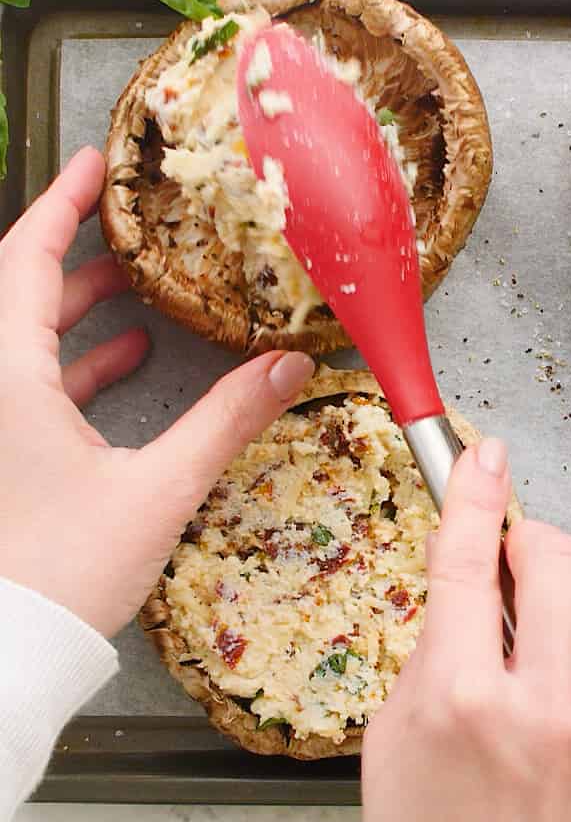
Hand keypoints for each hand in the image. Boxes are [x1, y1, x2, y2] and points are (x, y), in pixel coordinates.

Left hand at [0, 147, 314, 636]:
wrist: (7, 656)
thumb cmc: (62, 571)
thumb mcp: (157, 489)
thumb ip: (226, 422)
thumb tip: (290, 370)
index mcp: (7, 381)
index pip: (20, 262)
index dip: (59, 206)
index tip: (92, 166)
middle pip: (22, 295)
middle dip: (77, 255)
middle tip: (131, 227)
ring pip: (26, 343)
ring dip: (77, 311)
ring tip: (138, 290)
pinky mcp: (5, 457)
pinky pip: (33, 387)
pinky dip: (75, 366)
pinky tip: (122, 366)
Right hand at [362, 437, 570, 821]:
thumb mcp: (393, 749)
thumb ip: (433, 653)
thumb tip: (472, 582)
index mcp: (462, 703)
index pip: (467, 560)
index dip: (473, 493)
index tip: (482, 456)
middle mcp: (548, 709)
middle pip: (555, 556)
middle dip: (529, 544)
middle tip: (513, 565)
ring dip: (564, 620)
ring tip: (539, 682)